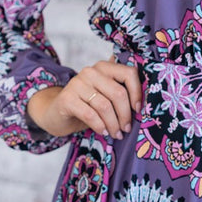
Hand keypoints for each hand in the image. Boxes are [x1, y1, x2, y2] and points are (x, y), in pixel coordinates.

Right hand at [27, 58, 142, 139]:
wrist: (56, 113)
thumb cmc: (87, 105)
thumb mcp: (105, 96)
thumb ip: (121, 91)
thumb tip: (144, 103)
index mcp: (104, 67)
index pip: (129, 73)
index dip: (137, 92)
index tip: (138, 110)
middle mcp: (90, 71)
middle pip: (118, 93)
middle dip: (125, 115)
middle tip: (126, 129)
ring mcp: (77, 84)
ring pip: (105, 106)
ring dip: (114, 124)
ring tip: (116, 134)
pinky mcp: (67, 99)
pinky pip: (90, 114)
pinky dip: (100, 126)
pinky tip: (104, 132)